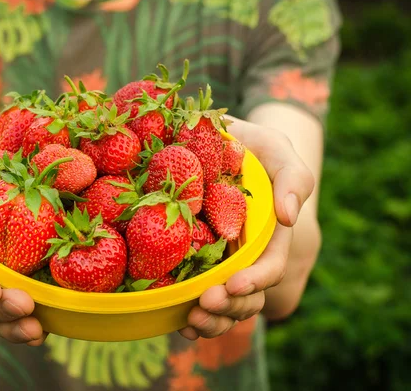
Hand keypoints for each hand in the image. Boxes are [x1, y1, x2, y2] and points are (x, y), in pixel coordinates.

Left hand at [179, 116, 314, 339]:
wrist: (222, 146)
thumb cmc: (255, 149)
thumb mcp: (278, 153)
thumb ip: (293, 180)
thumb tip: (288, 217)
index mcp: (268, 237)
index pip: (269, 268)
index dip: (255, 281)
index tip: (234, 285)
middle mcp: (245, 257)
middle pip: (246, 297)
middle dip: (229, 307)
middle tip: (204, 305)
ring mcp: (220, 264)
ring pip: (223, 305)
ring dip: (211, 321)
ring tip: (189, 323)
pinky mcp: (194, 262)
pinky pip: (194, 296)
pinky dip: (187, 314)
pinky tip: (177, 323)